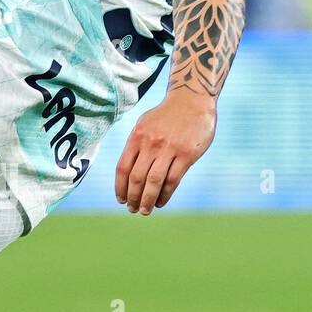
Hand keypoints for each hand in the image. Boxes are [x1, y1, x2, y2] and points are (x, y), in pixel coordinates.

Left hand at [114, 88, 216, 214]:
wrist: (191, 100)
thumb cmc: (165, 115)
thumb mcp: (143, 124)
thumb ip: (135, 144)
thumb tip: (126, 169)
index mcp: (136, 137)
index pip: (122, 167)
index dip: (120, 186)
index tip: (120, 199)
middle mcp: (150, 144)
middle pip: (136, 178)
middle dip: (133, 197)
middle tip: (132, 209)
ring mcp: (168, 150)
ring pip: (153, 182)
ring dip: (147, 200)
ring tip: (145, 211)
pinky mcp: (186, 155)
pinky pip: (173, 180)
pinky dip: (165, 194)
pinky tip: (160, 201)